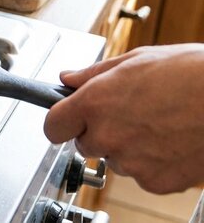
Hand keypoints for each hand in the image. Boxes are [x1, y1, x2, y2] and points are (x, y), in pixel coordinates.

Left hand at [44, 44, 203, 193]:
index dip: (60, 121)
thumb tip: (69, 78)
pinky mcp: (155, 182)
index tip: (67, 119)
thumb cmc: (191, 74)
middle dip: (99, 131)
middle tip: (128, 114)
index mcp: (94, 103)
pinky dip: (152, 162)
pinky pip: (141, 174)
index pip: (52, 126)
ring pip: (115, 159)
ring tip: (158, 122)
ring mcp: (130, 162)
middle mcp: (107, 135)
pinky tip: (170, 139)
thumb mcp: (135, 60)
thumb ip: (94, 75)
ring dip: (128, 146)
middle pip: (84, 144)